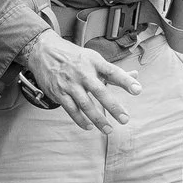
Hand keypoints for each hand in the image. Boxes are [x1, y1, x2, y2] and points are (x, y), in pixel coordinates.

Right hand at [17, 30, 142, 130]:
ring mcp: (70, 84)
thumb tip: (136, 75)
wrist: (44, 52)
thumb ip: (114, 71)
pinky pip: (71, 109)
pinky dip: (80, 120)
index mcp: (94, 62)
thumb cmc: (74, 57)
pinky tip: (89, 127)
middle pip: (100, 91)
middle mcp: (83, 73)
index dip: (126, 81)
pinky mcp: (59, 92)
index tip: (138, 90)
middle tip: (125, 119)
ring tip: (109, 130)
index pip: (113, 72)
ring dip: (98, 119)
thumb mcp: (94, 59)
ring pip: (85, 104)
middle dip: (113, 106)